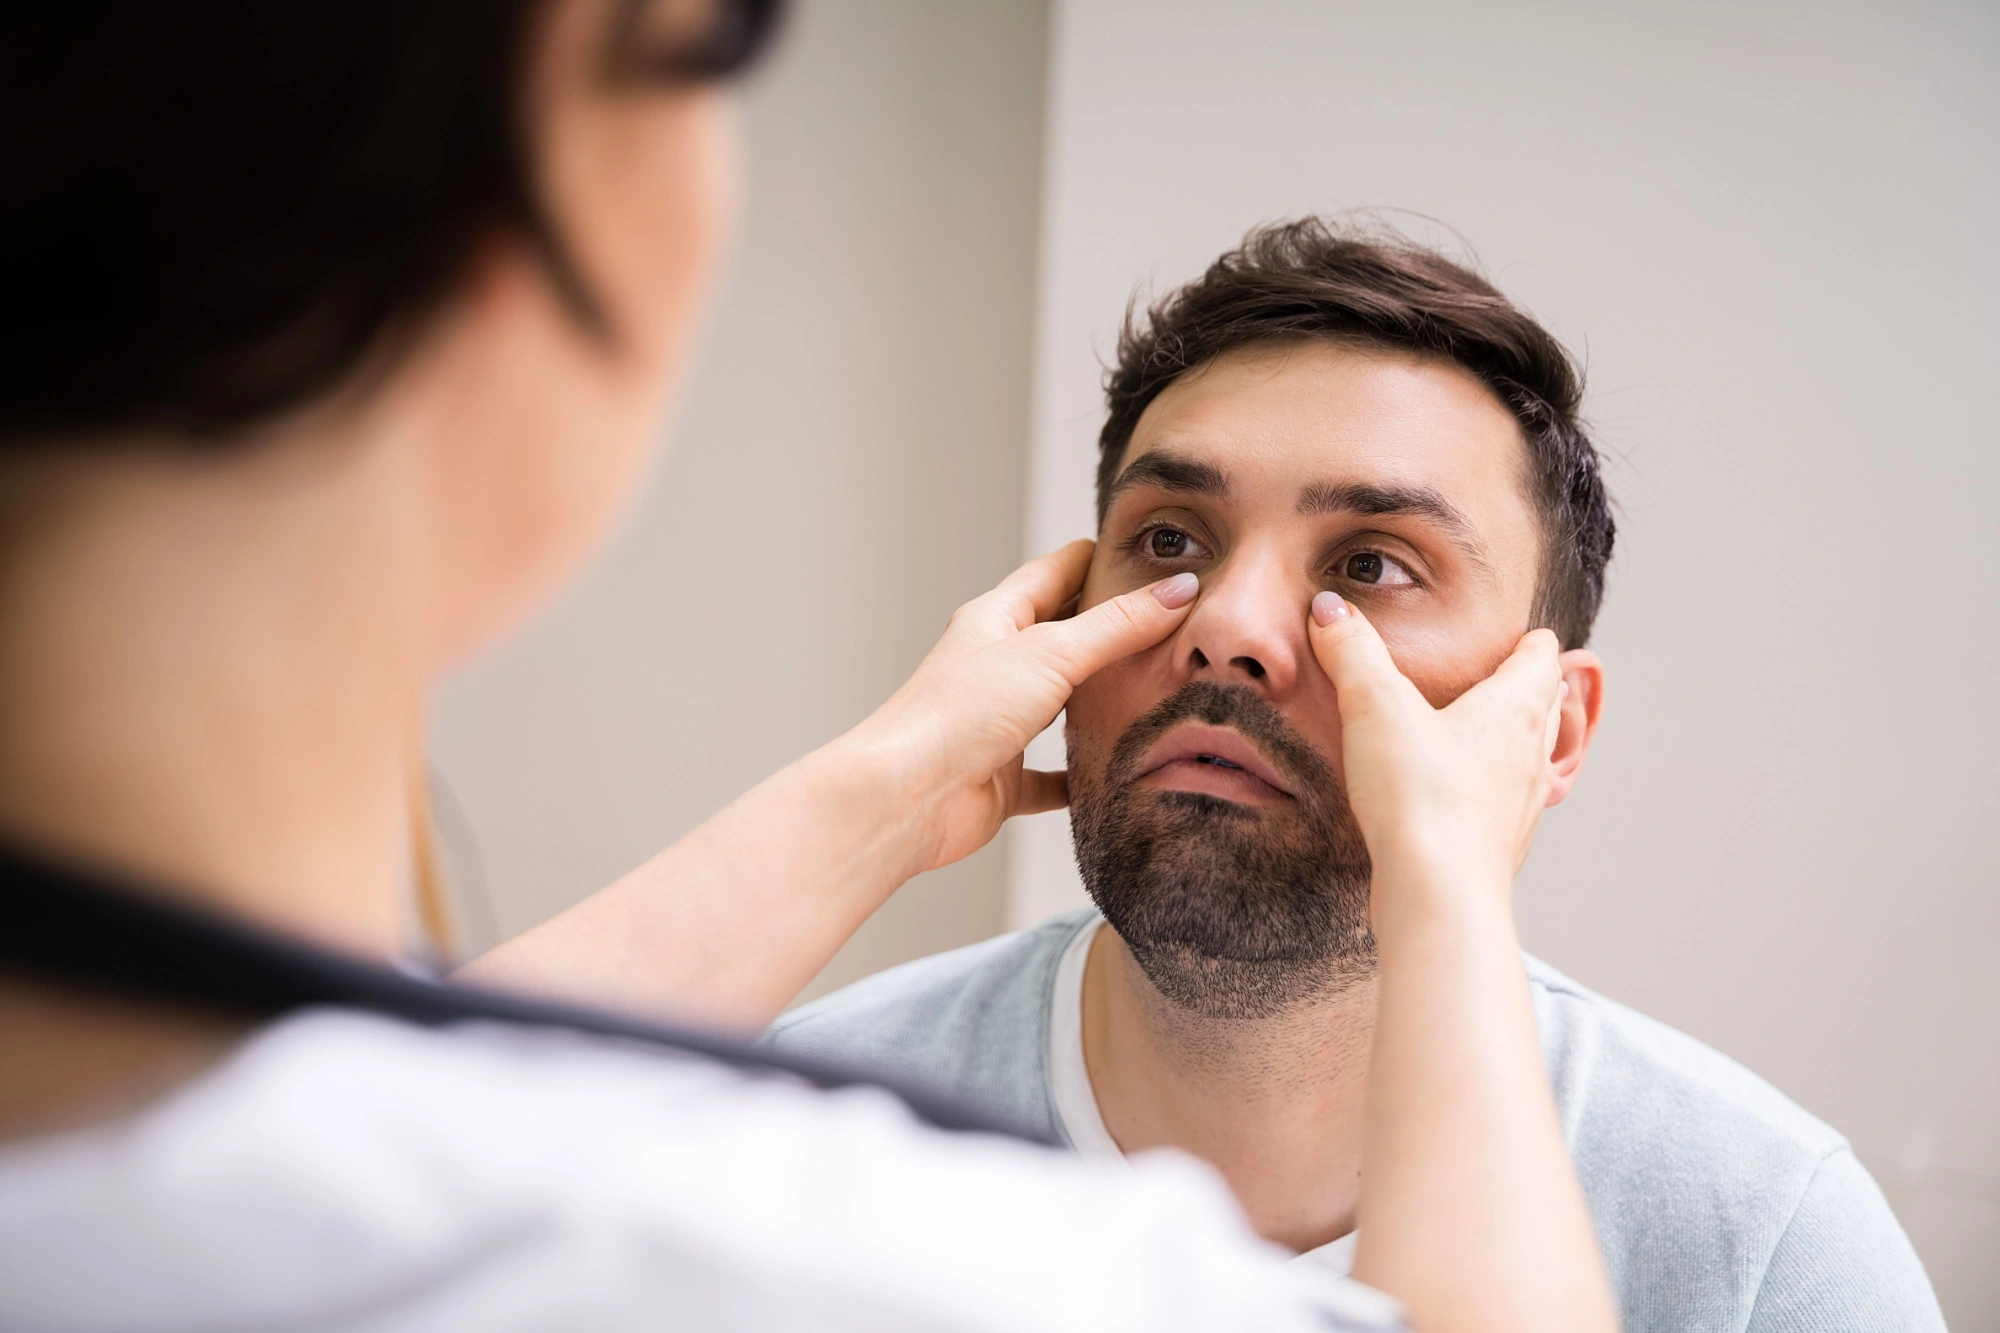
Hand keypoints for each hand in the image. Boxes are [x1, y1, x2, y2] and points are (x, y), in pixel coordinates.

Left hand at [844, 540, 1197, 877]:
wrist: (906, 797)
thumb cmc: (958, 713)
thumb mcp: (1050, 653)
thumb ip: (1117, 626)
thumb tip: (1180, 590)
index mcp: (998, 619)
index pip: (1058, 572)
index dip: (1103, 559)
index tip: (1155, 555)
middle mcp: (997, 666)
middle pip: (1064, 636)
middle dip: (1113, 631)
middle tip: (1176, 624)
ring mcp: (999, 722)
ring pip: (1061, 704)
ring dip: (1103, 701)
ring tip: (1161, 692)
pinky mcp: (1003, 778)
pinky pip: (1052, 776)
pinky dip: (1083, 775)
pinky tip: (1119, 774)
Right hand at [1305, 593, 1564, 900]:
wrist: (1438, 895)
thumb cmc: (1420, 797)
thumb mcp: (1375, 707)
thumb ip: (1351, 651)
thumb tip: (1328, 608)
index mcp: (1515, 708)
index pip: (1542, 656)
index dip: (1527, 640)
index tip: (1514, 634)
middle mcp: (1530, 754)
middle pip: (1546, 705)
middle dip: (1525, 687)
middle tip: (1499, 676)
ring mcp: (1522, 805)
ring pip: (1530, 758)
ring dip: (1510, 741)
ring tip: (1476, 734)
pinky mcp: (1499, 846)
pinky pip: (1504, 804)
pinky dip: (1488, 790)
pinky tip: (1451, 796)